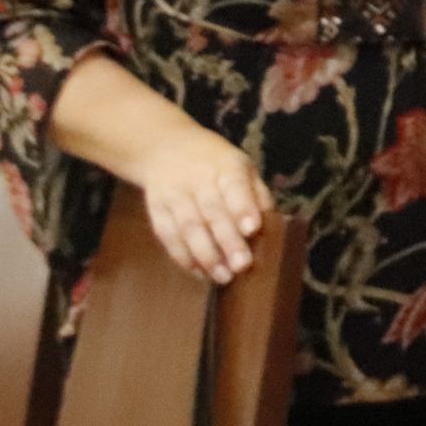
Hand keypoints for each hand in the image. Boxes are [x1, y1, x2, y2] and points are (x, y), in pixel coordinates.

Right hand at [133, 123, 273, 283]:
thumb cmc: (215, 163)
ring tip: (224, 277)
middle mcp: (197, 179)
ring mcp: (174, 195)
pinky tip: (199, 272)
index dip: (242, 207)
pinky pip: (168, 237)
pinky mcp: (156, 211)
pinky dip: (183, 257)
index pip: (234, 185)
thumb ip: (256, 193)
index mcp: (225, 165)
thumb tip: (269, 222)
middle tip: (242, 266)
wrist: (165, 149)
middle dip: (227, 241)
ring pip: (188, 228)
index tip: (253, 229)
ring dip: (206, 256)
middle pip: (212, 211)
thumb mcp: (241, 165)